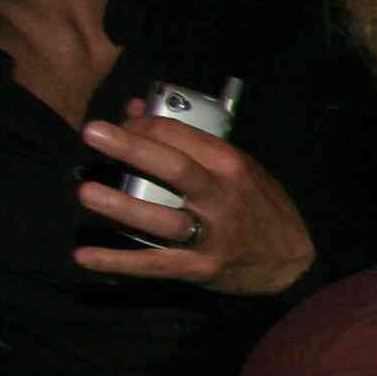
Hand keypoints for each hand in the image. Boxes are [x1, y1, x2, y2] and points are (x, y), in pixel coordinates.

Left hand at [73, 104, 317, 295]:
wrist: (292, 261)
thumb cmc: (259, 207)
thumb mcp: (238, 168)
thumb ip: (189, 142)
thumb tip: (135, 109)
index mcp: (231, 165)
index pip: (182, 136)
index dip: (143, 126)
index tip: (117, 126)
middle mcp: (221, 197)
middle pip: (174, 168)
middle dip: (131, 148)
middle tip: (91, 133)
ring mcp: (211, 234)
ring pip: (163, 219)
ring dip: (122, 206)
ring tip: (85, 193)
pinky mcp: (200, 267)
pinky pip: (154, 264)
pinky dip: (118, 261)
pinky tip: (84, 255)